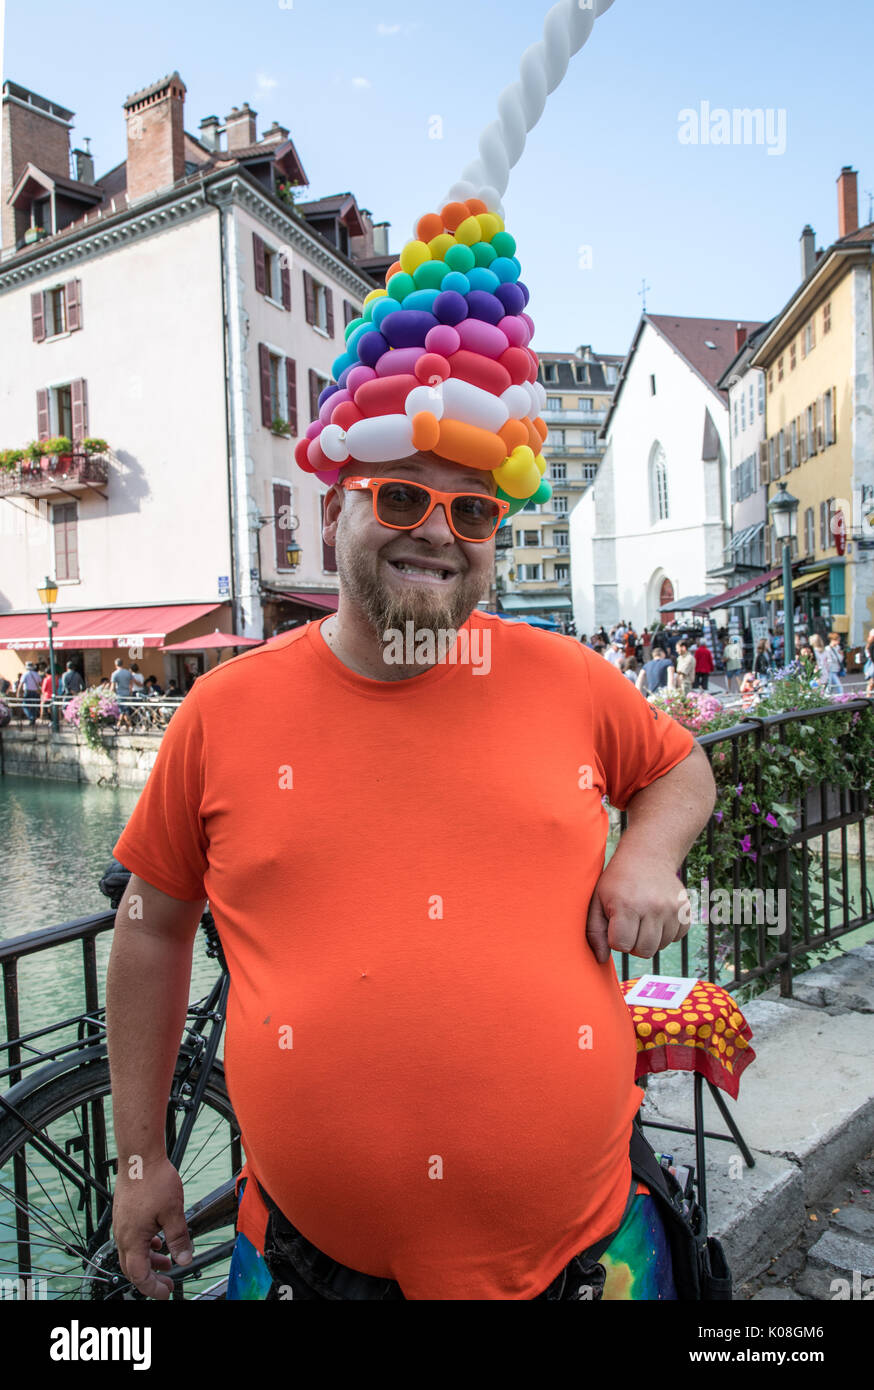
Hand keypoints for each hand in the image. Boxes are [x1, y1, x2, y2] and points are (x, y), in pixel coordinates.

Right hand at [112, 1155, 193, 1298]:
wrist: (139, 1157)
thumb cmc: (154, 1180)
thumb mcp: (174, 1212)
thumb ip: (179, 1239)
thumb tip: (185, 1260)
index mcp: (132, 1238)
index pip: (138, 1275)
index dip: (152, 1288)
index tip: (166, 1293)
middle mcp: (122, 1235)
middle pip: (132, 1268)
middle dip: (150, 1279)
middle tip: (167, 1284)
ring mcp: (122, 1224)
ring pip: (132, 1253)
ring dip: (149, 1261)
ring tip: (167, 1262)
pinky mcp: (125, 1215)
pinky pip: (132, 1239)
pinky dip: (145, 1246)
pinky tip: (159, 1240)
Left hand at [586, 849, 689, 964]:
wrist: (647, 856)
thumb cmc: (617, 881)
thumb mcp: (597, 900)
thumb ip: (595, 931)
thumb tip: (600, 959)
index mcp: (627, 905)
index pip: (622, 945)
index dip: (615, 939)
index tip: (615, 924)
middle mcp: (652, 907)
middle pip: (644, 951)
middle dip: (633, 943)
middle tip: (629, 925)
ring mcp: (672, 909)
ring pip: (660, 946)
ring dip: (649, 938)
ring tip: (642, 918)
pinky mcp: (685, 909)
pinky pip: (676, 937)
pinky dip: (666, 933)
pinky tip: (657, 916)